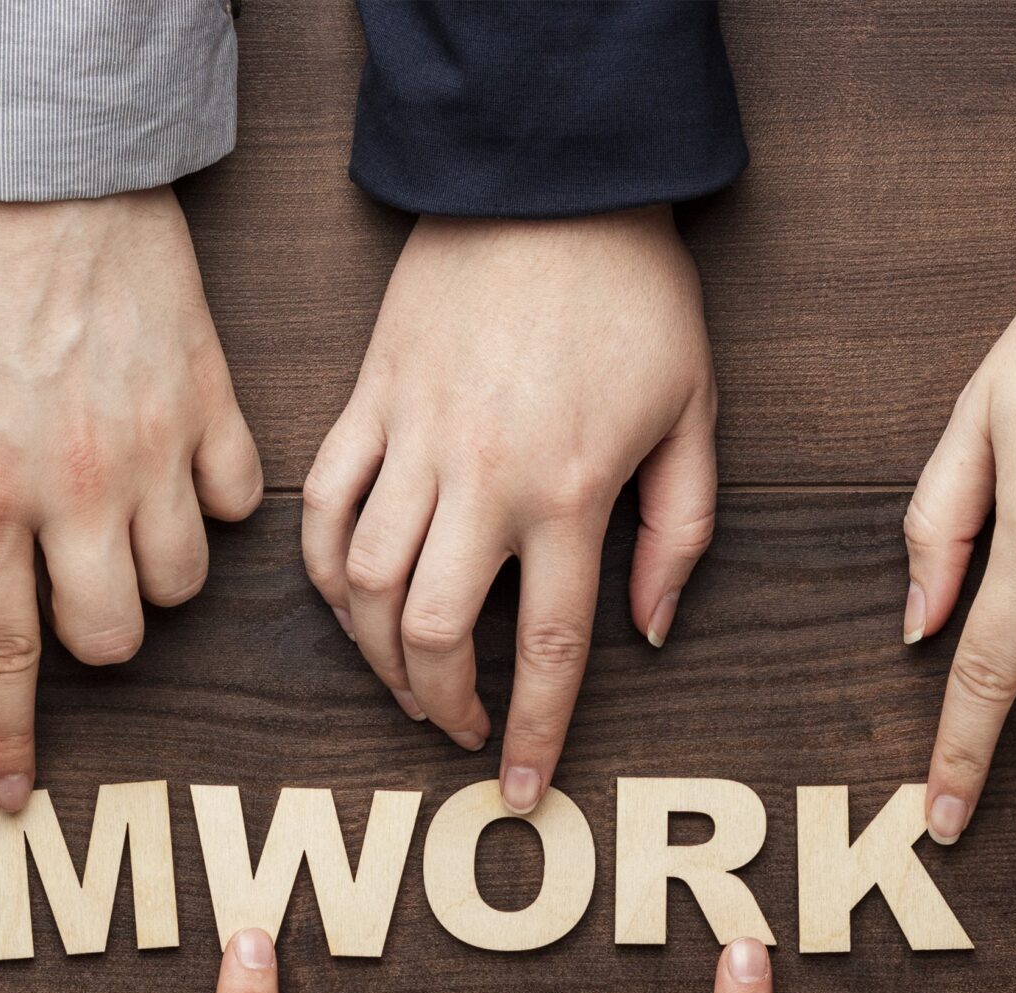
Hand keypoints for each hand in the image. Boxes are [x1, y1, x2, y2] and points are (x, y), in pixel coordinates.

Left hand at [0, 167, 262, 809]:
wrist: (37, 140)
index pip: (1, 653)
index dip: (5, 736)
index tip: (12, 794)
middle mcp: (77, 489)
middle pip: (113, 639)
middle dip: (90, 641)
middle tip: (63, 594)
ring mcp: (156, 447)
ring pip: (183, 584)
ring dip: (149, 579)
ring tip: (117, 531)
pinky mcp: (213, 397)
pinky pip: (241, 501)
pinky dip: (214, 506)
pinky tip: (177, 471)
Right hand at [304, 210, 717, 811]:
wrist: (549, 181)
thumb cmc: (634, 294)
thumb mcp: (696, 413)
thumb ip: (679, 531)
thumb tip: (647, 630)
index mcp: (572, 490)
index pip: (544, 643)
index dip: (531, 729)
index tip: (518, 787)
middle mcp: (481, 479)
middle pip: (427, 632)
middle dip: (437, 704)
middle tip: (457, 730)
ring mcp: (411, 441)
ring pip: (358, 585)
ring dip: (374, 655)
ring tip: (403, 680)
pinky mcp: (363, 404)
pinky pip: (319, 509)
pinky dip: (321, 569)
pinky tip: (345, 600)